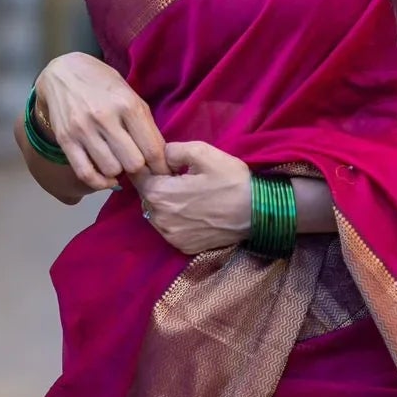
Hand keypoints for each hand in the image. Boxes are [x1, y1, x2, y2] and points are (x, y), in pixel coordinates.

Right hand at [35, 52, 167, 190]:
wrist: (62, 72)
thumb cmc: (102, 84)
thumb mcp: (130, 95)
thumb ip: (145, 124)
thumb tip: (161, 157)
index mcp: (128, 104)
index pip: (152, 149)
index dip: (161, 167)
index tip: (162, 172)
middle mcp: (105, 117)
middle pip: (133, 164)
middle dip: (140, 168)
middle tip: (138, 165)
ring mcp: (83, 129)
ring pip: (111, 170)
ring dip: (118, 172)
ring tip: (118, 161)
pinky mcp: (66, 140)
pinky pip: (86, 173)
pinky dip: (99, 182)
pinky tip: (106, 177)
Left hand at [132, 140, 252, 254]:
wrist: (258, 213)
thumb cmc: (231, 180)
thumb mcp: (203, 152)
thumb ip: (173, 150)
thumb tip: (162, 155)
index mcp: (160, 194)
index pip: (137, 176)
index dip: (147, 165)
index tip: (161, 161)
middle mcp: (159, 219)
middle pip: (146, 196)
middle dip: (157, 184)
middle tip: (178, 176)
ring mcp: (171, 236)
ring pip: (156, 213)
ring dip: (165, 203)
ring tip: (187, 193)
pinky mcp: (183, 246)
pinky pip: (169, 228)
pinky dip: (175, 219)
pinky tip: (193, 210)